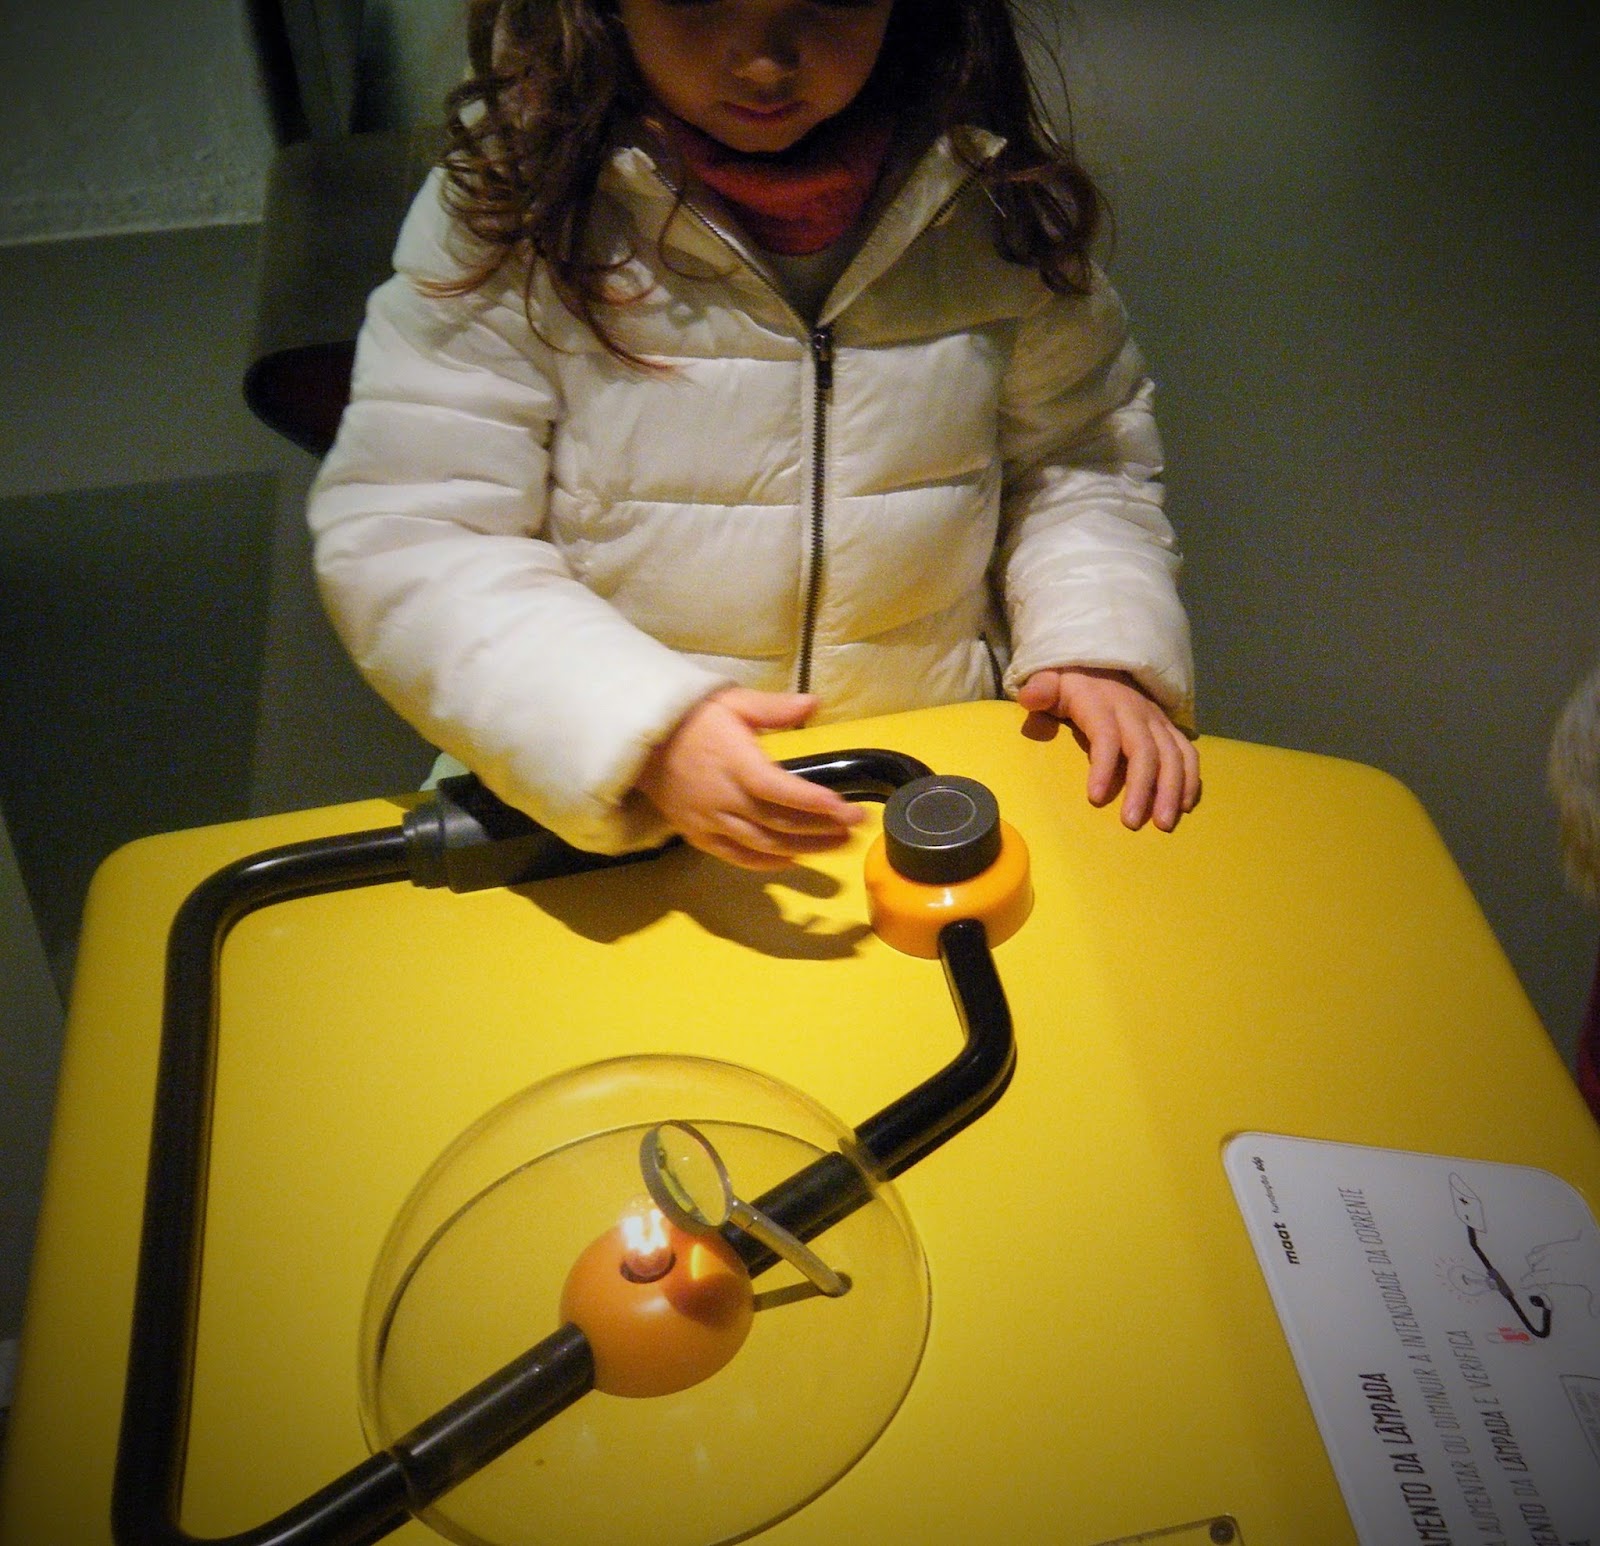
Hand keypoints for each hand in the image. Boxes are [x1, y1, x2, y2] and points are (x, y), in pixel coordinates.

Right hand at [636, 687, 863, 869]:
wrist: (641, 741)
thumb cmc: (692, 717)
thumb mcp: (732, 701)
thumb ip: (773, 708)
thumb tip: (814, 703)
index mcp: (734, 763)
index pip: (780, 790)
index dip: (814, 803)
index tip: (847, 809)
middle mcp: (722, 798)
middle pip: (778, 822)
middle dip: (821, 828)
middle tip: (854, 827)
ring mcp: (708, 821)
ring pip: (762, 844)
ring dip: (803, 848)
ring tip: (835, 845)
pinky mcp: (697, 835)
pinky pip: (736, 856)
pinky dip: (766, 862)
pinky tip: (792, 859)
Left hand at [1017, 667, 1199, 830]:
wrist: (1101, 661)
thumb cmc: (1069, 682)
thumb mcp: (1048, 680)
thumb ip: (1039, 690)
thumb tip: (1030, 698)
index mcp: (1101, 703)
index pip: (1106, 735)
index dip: (1103, 766)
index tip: (1096, 797)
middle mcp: (1134, 711)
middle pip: (1145, 750)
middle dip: (1142, 788)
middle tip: (1132, 823)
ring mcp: (1154, 720)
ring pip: (1172, 754)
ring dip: (1172, 789)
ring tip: (1164, 823)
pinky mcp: (1168, 728)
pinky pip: (1187, 752)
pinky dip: (1190, 778)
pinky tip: (1185, 806)